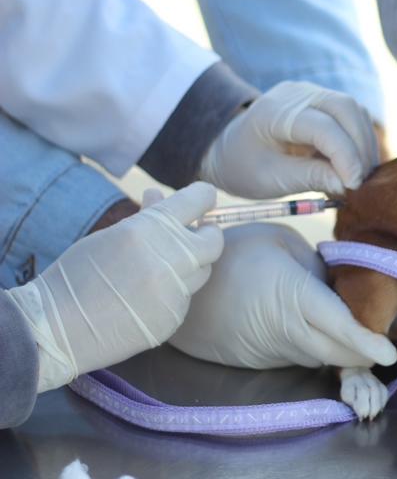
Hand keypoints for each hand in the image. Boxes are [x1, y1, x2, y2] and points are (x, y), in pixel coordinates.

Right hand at [4, 183, 222, 391]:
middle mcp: (170, 259)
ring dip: (190, 265)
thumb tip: (159, 196)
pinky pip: (185, 299)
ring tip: (159, 267)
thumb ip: (145, 218)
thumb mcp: (110, 236)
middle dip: (208, 235)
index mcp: (150, 230)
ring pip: (201, 272)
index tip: (204, 198)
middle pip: (214, 241)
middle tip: (198, 233)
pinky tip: (146, 297)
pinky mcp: (174, 317)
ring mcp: (175, 291)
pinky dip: (173, 293)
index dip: (203, 197)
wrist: (55, 327)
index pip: (197, 201)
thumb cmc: (76, 276)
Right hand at [168, 222, 396, 368]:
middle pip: (340, 354)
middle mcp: (289, 331)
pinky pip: (303, 356)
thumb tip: (339, 283)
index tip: (390, 352)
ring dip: (342, 350)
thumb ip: (315, 264)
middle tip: (381, 338)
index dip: (368, 342)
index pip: (340, 327)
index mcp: (294, 296)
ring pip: (323, 358)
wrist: (180, 293)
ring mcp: (276, 351)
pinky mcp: (266, 360)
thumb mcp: (278, 241)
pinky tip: (317, 328)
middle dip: (366, 352)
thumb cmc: (231, 255)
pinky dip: (318, 347)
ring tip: (354, 329)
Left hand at [199, 81, 379, 197]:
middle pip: (345, 108)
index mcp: (274, 111)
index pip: (323, 127)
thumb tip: (348, 184)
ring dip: (364, 144)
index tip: (353, 185)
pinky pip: (352, 116)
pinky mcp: (323, 101)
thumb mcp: (272, 179)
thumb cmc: (246, 167)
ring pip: (354, 111)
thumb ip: (310, 178)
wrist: (231, 149)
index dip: (345, 156)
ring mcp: (311, 93)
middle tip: (360, 181)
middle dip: (360, 146)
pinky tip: (356, 165)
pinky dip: (359, 141)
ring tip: (358, 176)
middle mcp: (296, 94)